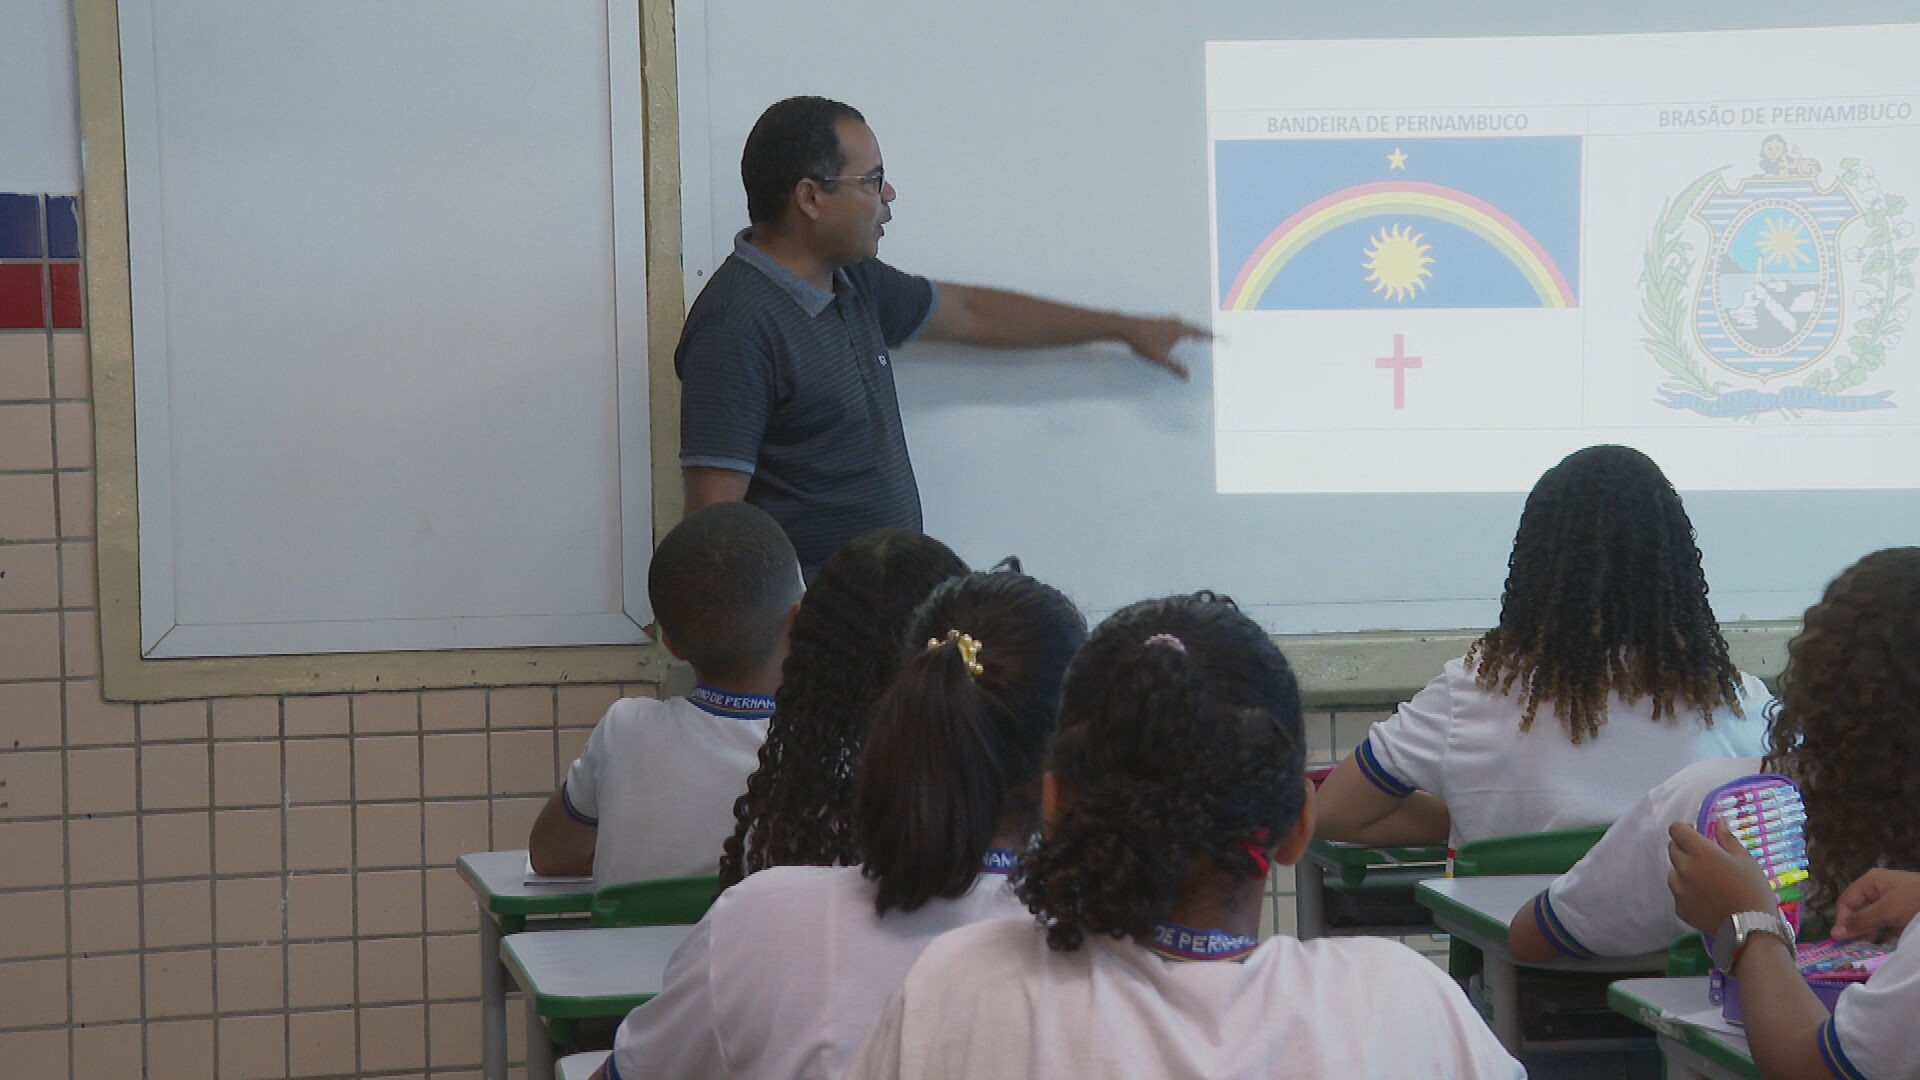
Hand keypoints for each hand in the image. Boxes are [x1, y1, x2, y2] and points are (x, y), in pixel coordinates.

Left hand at [1118, 316, 1207, 378]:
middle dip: (1204, 335)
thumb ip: (1174, 367)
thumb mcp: (1160, 358)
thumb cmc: (1143, 342)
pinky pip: (1176, 327)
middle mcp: (1176, 322)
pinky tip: (1178, 339)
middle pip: (1194, 329)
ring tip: (1198, 339)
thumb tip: (1188, 377)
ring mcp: (1168, 320)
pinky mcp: (1160, 321)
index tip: (1223, 338)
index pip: (1200, 334)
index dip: (1212, 336)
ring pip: (1185, 327)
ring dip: (1192, 333)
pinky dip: (1182, 333)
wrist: (1126, 327)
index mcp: (1180, 329)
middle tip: (1214, 339)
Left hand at [1668, 819, 1779, 934]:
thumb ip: (1727, 838)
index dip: (1685, 829)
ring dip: (1684, 871)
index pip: (1676, 829)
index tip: (1696, 834)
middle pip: (1673, 849)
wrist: (1751, 928)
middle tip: (1706, 859)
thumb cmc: (1752, 890)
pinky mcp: (1679, 907)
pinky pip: (1678, 893)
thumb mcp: (1745, 859)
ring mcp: (1679, 889)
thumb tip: (1718, 820)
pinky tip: (1707, 899)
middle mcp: (1684, 868)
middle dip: (1685, 849)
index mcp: (1700, 852)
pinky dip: (1687, 892)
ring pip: (1674, 872)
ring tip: (1708, 882)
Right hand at [1834, 868, 1919, 940]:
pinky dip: (1887, 936)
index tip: (1843, 942)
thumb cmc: (1915, 901)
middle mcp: (1879, 889)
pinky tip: (1888, 947)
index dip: (1842, 920)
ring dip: (1872, 934)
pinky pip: (1890, 925)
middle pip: (1859, 910)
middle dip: (1857, 929)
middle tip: (1856, 948)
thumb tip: (1834, 934)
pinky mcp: (1906, 912)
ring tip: (1871, 949)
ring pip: (1874, 919)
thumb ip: (1861, 922)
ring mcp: (1894, 901)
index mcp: (1870, 882)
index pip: (1846, 901)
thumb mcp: (1886, 911)